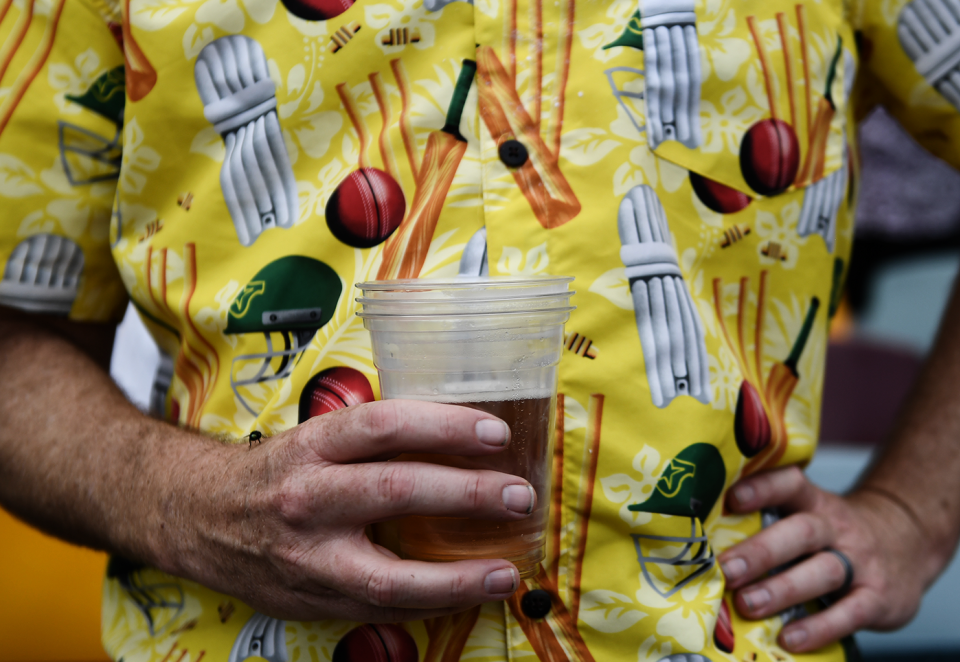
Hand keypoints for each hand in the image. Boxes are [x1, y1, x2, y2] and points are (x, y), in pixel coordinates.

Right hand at [156, 400, 532, 622]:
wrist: (200, 517)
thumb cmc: (276, 472)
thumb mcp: (317, 439)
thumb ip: (377, 440)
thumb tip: (464, 435)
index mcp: (314, 445)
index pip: (386, 425)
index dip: (446, 426)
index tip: (496, 434)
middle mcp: (308, 497)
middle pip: (396, 491)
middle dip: (466, 494)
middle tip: (518, 495)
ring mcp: (308, 557)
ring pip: (390, 575)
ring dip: (458, 576)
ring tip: (505, 571)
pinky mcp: (312, 600)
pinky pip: (381, 609)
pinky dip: (431, 604)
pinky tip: (469, 594)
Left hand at [717, 466, 933, 652]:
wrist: (907, 542)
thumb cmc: (833, 533)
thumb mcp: (808, 514)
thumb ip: (767, 522)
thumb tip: (701, 542)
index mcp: (812, 502)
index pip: (790, 483)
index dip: (762, 487)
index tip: (731, 497)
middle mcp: (836, 527)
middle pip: (800, 532)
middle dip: (760, 551)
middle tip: (726, 569)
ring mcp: (860, 562)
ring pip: (822, 571)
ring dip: (782, 589)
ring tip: (748, 605)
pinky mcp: (879, 597)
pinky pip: (850, 613)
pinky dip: (819, 627)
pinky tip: (789, 638)